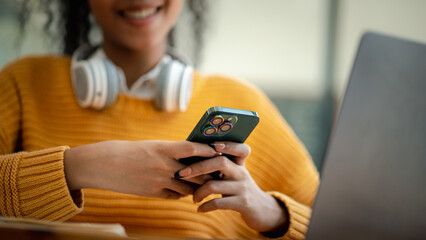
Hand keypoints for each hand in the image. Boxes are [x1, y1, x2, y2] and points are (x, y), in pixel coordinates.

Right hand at [64, 140, 216, 198]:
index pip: (193, 148)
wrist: (105, 164)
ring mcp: (159, 180)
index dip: (207, 150)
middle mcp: (164, 165)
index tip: (218, 150)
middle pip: (196, 172)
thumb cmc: (130, 151)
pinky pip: (175, 196)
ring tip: (204, 185)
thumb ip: (172, 151)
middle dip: (208, 173)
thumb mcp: (152, 146)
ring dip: (196, 187)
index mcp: (164, 148)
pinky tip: (183, 191)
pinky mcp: (153, 192)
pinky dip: (181, 194)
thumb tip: (191, 155)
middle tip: (219, 173)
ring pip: (188, 188)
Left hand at [175, 142, 288, 233]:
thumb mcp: (235, 175)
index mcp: (240, 163)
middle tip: (181, 174)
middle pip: (220, 162)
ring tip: (193, 198)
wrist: (261, 210)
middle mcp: (242, 173)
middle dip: (197, 167)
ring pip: (214, 185)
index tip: (211, 145)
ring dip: (197, 192)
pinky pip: (218, 203)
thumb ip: (220, 167)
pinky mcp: (242, 203)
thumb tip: (191, 159)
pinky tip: (199, 209)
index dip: (227, 144)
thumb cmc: (239, 189)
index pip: (239, 148)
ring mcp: (243, 188)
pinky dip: (205, 206)